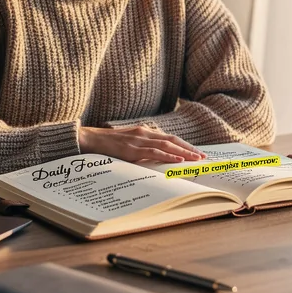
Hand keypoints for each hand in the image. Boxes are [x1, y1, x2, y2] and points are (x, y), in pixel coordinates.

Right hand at [77, 125, 206, 163]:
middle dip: (189, 148)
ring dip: (184, 152)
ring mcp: (138, 140)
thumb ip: (140, 150)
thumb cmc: (106, 145)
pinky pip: (154, 152)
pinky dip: (168, 155)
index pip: (169, 138)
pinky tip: (178, 160)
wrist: (88, 140)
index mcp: (143, 132)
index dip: (184, 145)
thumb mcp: (127, 145)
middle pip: (173, 139)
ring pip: (167, 145)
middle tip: (203, 157)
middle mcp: (144, 133)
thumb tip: (154, 161)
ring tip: (196, 159)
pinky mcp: (132, 149)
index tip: (196, 152)